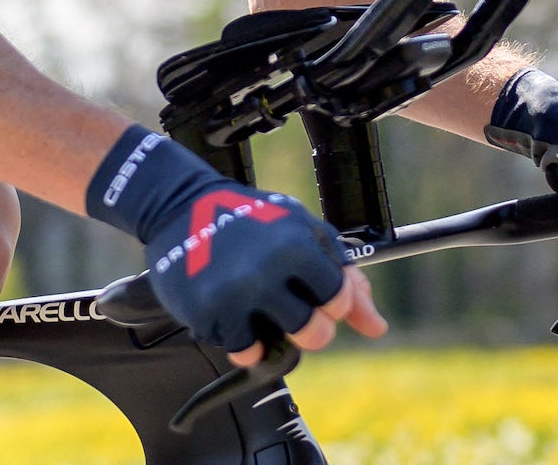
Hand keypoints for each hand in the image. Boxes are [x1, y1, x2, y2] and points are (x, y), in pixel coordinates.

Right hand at [141, 182, 385, 357]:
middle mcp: (265, 273)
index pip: (340, 300)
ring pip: (276, 348)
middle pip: (315, 334)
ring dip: (273, 334)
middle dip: (310, 327)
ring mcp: (233, 296)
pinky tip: (234, 310)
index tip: (316, 290)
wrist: (181, 207)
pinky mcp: (205, 313)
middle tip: (291, 308)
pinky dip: (243, 339)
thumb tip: (377, 327)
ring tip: (259, 306)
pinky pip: (241, 350)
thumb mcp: (302, 231)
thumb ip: (342, 275)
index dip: (332, 301)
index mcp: (296, 245)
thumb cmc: (252, 218)